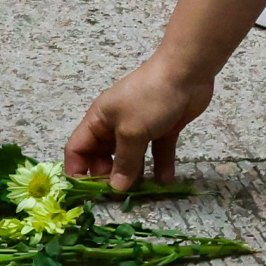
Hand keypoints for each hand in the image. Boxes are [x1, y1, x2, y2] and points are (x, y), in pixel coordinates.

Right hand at [62, 49, 215, 187]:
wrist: (187, 71)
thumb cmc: (150, 98)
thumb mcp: (131, 132)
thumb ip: (124, 162)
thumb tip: (116, 188)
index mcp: (99, 120)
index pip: (77, 149)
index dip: (78, 171)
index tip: (89, 193)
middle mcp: (116, 125)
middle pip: (104, 157)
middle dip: (109, 176)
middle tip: (120, 194)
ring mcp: (140, 126)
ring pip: (132, 157)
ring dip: (136, 175)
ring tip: (142, 194)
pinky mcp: (163, 128)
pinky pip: (157, 152)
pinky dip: (161, 166)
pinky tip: (166, 182)